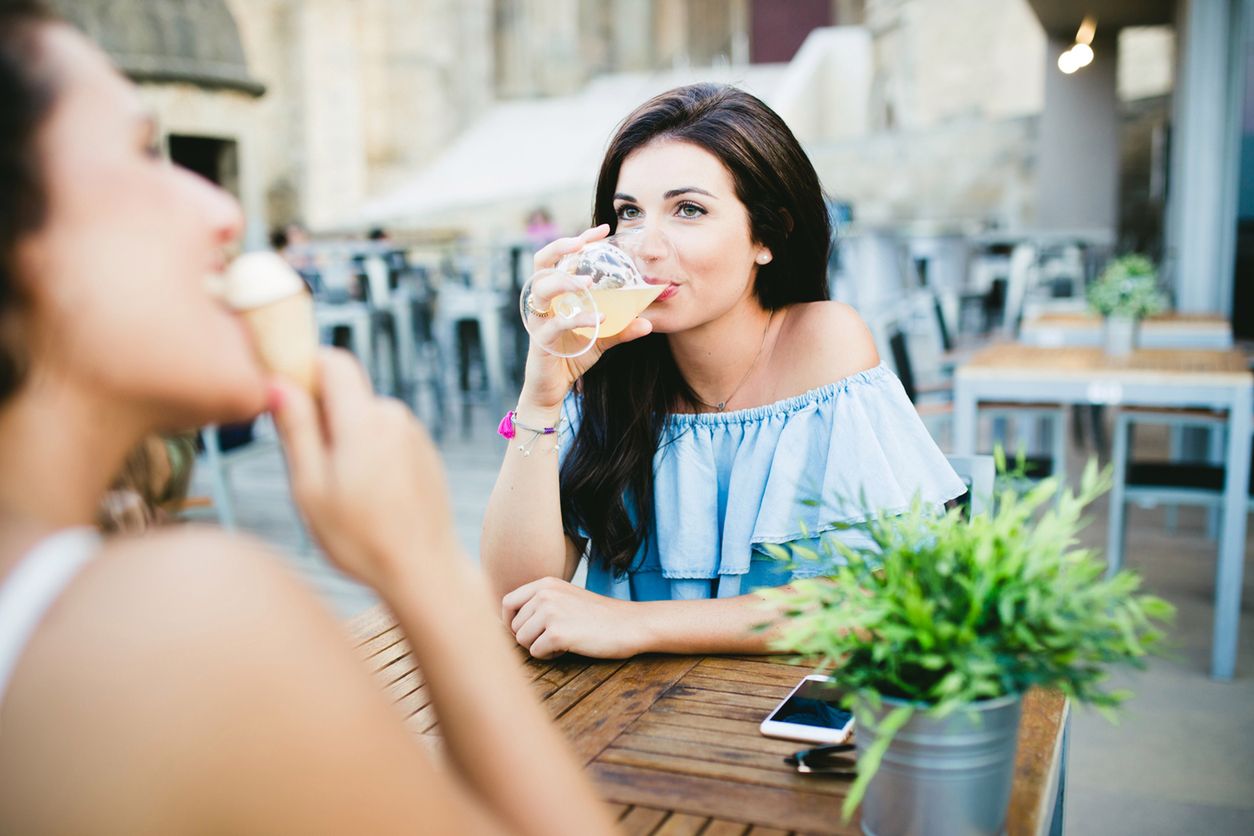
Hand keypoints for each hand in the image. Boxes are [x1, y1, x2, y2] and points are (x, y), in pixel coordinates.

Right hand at [271, 348, 460, 590]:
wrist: (424, 570)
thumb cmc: (359, 537)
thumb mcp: (311, 486)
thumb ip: (296, 428)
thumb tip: (278, 382)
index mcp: (364, 419)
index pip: (333, 361)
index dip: (305, 370)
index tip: (286, 401)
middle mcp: (394, 416)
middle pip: (347, 392)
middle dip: (322, 416)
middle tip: (311, 469)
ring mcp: (414, 433)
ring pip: (365, 417)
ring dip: (346, 439)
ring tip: (343, 493)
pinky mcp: (424, 451)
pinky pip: (386, 437)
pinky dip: (370, 454)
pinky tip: (370, 497)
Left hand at [502, 577, 647, 659]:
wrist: (629, 624)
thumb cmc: (597, 616)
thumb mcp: (566, 598)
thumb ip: (538, 603)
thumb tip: (504, 624)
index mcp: (545, 583)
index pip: (507, 603)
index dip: (510, 622)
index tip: (526, 633)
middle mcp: (544, 594)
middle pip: (513, 626)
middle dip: (529, 638)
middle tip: (554, 638)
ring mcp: (550, 612)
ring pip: (522, 641)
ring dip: (539, 647)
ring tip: (562, 641)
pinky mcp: (557, 633)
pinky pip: (536, 653)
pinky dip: (550, 656)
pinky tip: (569, 648)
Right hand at [520, 225, 653, 411]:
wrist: (552, 389)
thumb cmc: (572, 355)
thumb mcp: (601, 338)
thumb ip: (621, 328)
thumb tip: (648, 321)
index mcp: (555, 293)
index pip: (560, 256)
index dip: (579, 239)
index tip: (603, 230)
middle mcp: (542, 301)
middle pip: (541, 263)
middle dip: (562, 248)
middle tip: (583, 244)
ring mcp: (538, 319)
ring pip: (542, 289)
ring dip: (565, 281)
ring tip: (589, 282)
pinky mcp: (540, 340)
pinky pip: (556, 324)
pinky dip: (578, 319)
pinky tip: (599, 318)